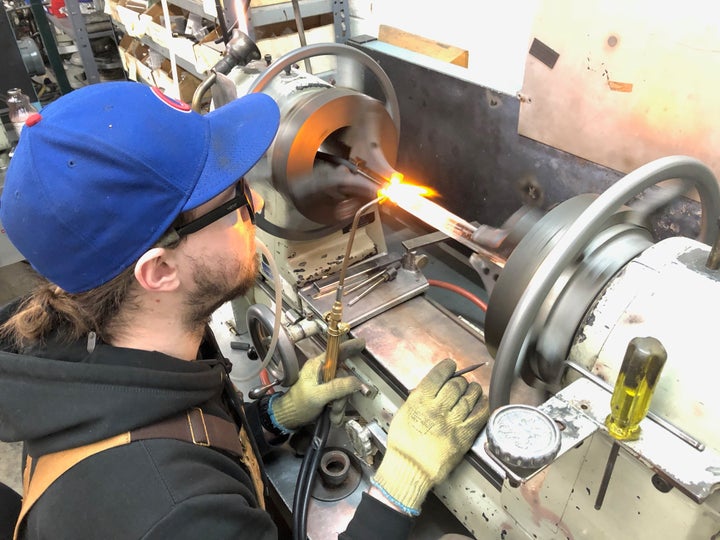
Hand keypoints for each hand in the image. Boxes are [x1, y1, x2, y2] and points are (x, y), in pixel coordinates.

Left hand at [270, 338, 364, 429]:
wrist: (289, 418)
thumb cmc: (298, 404)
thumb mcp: (317, 396)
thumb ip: (336, 387)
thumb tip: (356, 382)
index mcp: (318, 365)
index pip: (336, 352)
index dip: (349, 347)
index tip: (362, 343)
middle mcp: (323, 371)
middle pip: (344, 376)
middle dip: (343, 394)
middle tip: (336, 406)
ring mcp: (326, 382)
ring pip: (344, 389)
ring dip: (340, 405)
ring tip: (333, 414)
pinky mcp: (328, 393)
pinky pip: (340, 398)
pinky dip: (338, 409)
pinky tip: (333, 416)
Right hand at [372, 358, 488, 514]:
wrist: (410, 468)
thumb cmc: (403, 444)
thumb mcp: (403, 413)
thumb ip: (418, 399)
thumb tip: (430, 388)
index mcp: (420, 400)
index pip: (439, 375)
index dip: (447, 367)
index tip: (451, 365)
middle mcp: (438, 408)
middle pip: (456, 385)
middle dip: (460, 381)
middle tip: (461, 382)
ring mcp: (453, 422)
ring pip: (470, 397)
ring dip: (473, 390)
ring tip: (473, 389)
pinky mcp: (464, 436)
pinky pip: (479, 416)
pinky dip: (483, 406)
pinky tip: (483, 402)